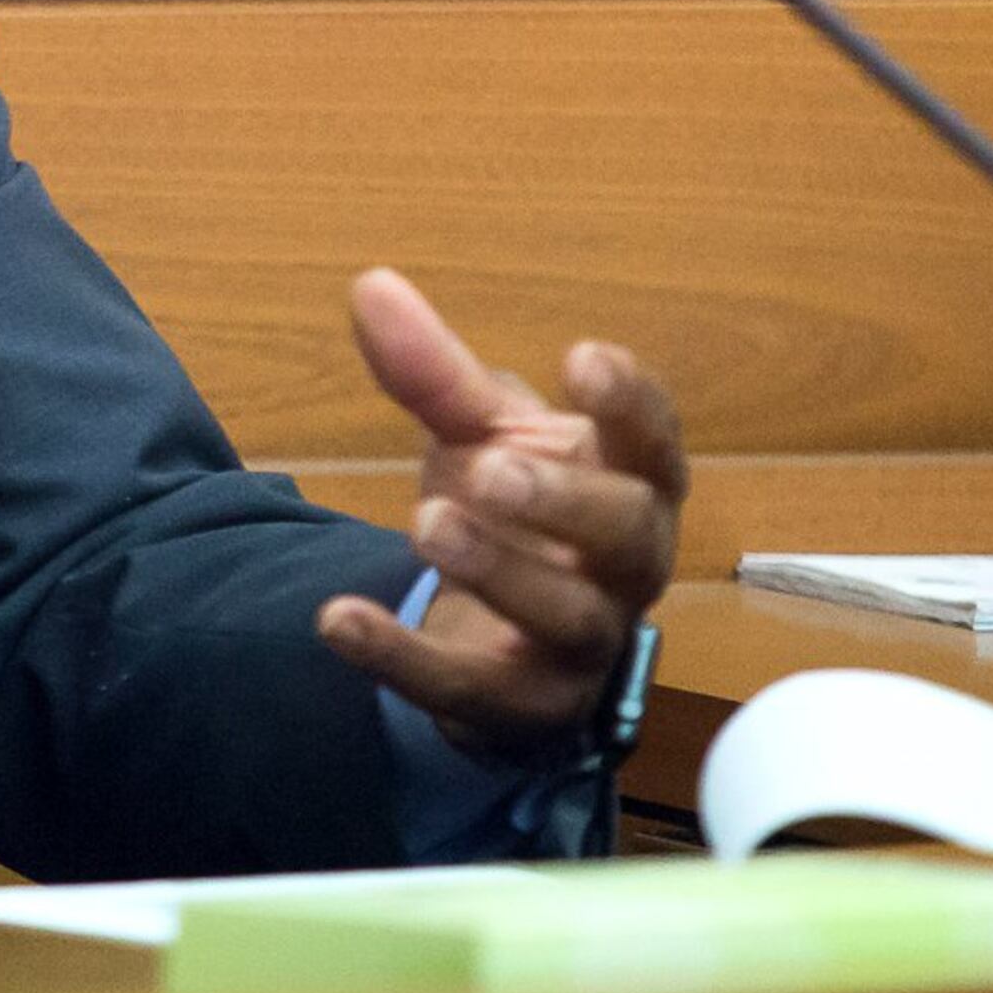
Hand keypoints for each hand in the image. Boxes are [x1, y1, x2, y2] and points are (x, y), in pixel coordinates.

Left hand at [311, 269, 687, 763]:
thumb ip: (433, 373)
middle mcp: (627, 566)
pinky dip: (403, 658)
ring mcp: (585, 642)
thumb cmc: (521, 515)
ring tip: (426, 521)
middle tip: (490, 467)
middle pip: (627, 531)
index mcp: (632, 482)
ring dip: (497, 569)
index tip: (583, 359)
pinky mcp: (525, 706)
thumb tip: (370, 286)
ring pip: (567, 615)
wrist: (505, 642)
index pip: (655, 442)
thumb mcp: (481, 438)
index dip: (630, 404)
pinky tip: (338, 619)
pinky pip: (471, 690)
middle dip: (563, 497)